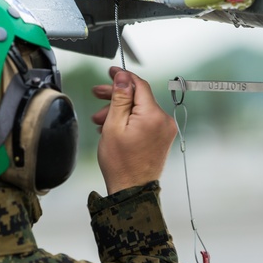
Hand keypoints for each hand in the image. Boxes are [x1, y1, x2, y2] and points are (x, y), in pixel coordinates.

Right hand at [91, 67, 176, 194]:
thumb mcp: (113, 126)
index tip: (110, 72)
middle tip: (98, 93)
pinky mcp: (162, 138)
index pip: (139, 85)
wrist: (131, 190)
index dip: (123, 77)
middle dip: (117, 95)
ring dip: (121, 110)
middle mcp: (163, 121)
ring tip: (101, 119)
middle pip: (140, 97)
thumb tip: (123, 78)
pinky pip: (145, 120)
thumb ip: (120, 98)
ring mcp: (165, 130)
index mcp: (152, 115)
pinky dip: (130, 120)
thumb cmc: (121, 164)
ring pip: (140, 109)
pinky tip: (114, 126)